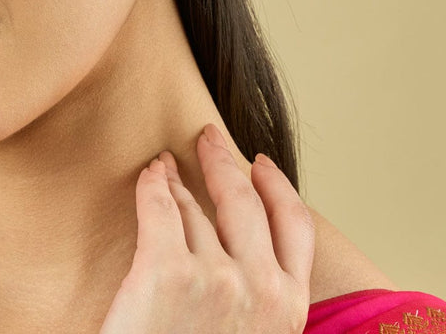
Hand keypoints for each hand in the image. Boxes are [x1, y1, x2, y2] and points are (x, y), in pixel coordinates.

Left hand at [99, 124, 314, 332]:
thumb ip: (258, 301)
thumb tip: (245, 252)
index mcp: (287, 308)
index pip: (294, 225)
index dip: (278, 185)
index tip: (261, 163)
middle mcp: (260, 287)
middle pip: (244, 199)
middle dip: (224, 161)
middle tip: (208, 138)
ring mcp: (215, 277)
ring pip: (194, 206)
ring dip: (178, 179)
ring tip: (166, 167)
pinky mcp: (164, 271)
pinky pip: (158, 206)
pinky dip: (153, 184)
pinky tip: (150, 175)